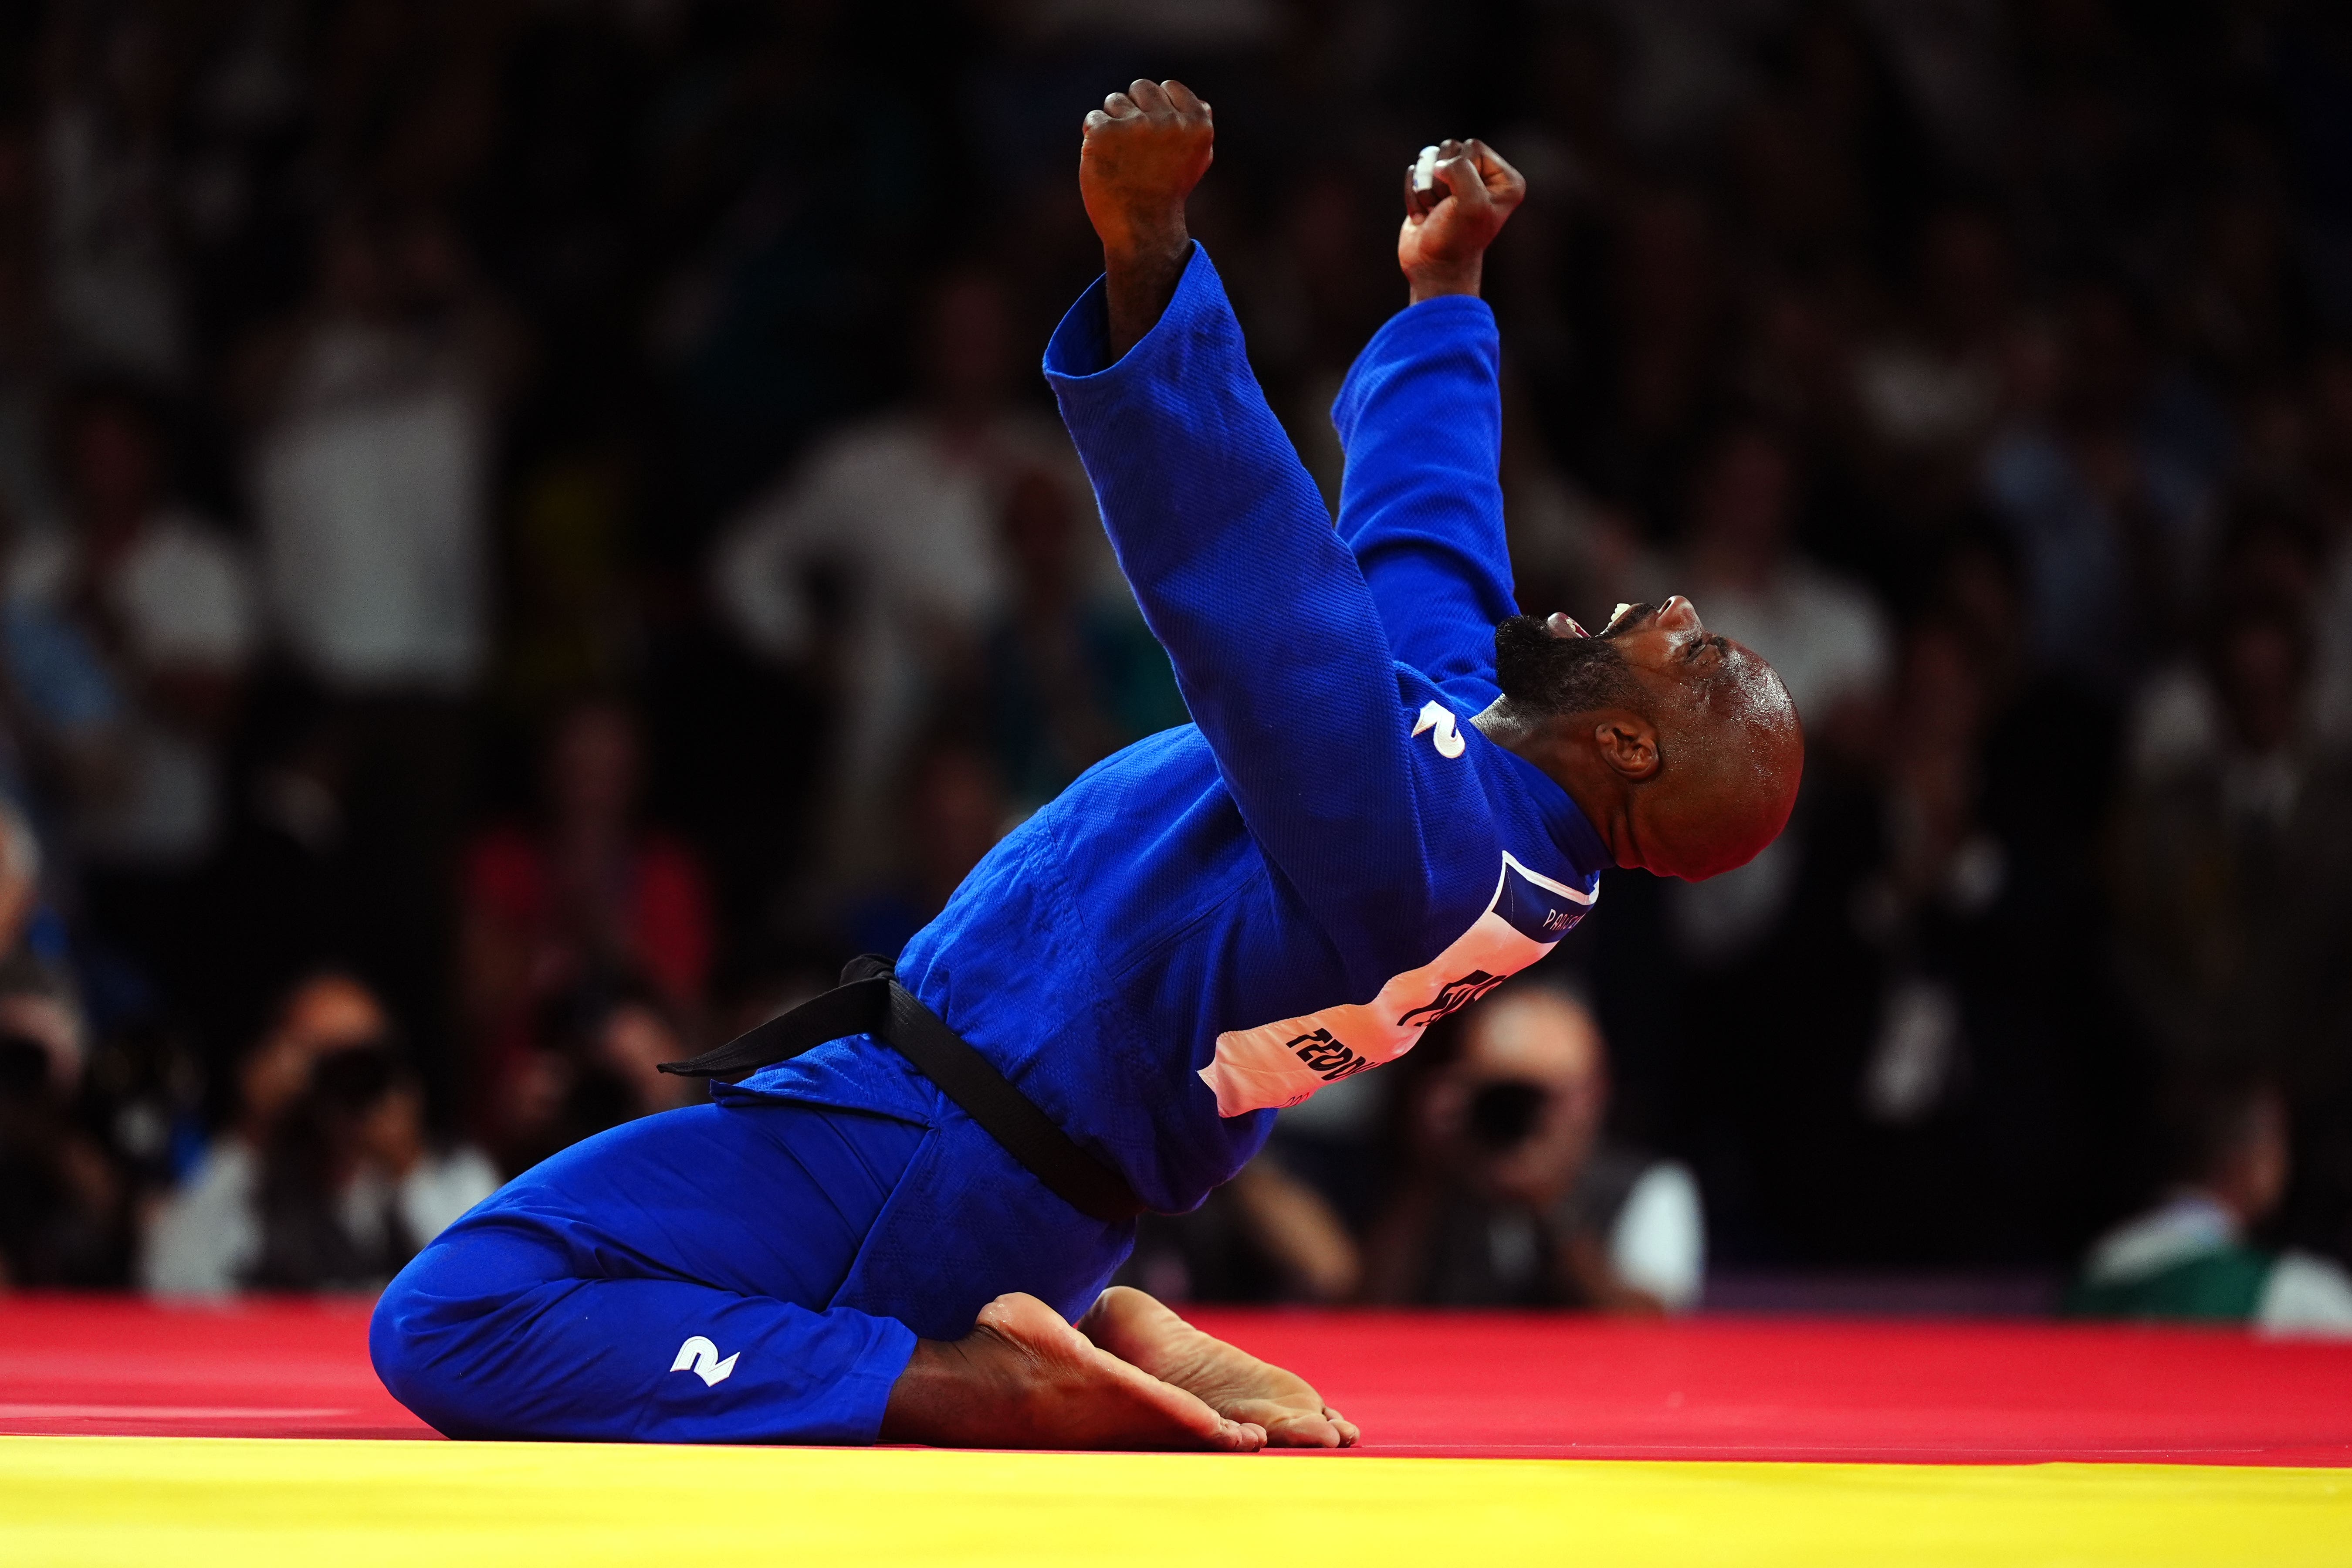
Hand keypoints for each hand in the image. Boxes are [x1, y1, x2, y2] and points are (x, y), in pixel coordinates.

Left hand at [1080, 79, 1213, 354]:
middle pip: (1141, 87)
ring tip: (1121, 156)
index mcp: (1196, 123)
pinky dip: (1094, 138)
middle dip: (1134, 108)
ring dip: (1113, 123)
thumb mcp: (1196, 162)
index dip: (1157, 107)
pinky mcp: (1104, 132)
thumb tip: (1203, 104)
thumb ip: (1199, 128)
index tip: (1154, 134)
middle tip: (1134, 144)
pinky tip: (1104, 160)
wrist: (1140, 229)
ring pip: (1115, 100)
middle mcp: (1169, 120)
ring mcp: (1136, 125)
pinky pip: (1094, 118)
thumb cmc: (1167, 195)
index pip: (1169, 87)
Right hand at [1397, 138, 1524, 302]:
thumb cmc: (1456, 239)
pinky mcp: (1433, 189)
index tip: (1460, 200)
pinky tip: (1423, 215)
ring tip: (1434, 210)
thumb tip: (1437, 163)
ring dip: (1426, 187)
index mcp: (1504, 180)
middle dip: (1440, 178)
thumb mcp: (1470, 202)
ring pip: (1430, 158)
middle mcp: (1483, 177)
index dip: (1459, 169)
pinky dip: (1414, 194)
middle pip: (1451, 147)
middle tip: (1446, 207)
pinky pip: (1415, 172)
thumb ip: (1460, 170)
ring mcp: (1456, 182)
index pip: (1472, 146)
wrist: (1432, 268)